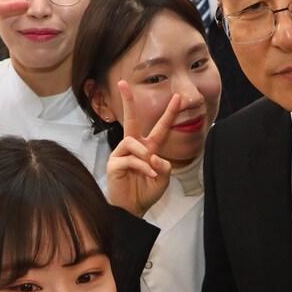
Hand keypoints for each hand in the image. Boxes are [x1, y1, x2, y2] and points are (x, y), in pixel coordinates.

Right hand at [106, 86, 181, 217]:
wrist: (133, 209)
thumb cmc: (146, 192)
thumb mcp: (163, 179)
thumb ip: (164, 166)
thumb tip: (153, 157)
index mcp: (149, 148)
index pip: (160, 128)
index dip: (169, 113)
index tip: (177, 98)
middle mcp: (134, 147)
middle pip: (131, 120)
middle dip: (127, 101)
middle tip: (122, 83)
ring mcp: (122, 154)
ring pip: (133, 142)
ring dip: (146, 156)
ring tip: (151, 171)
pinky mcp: (114, 163)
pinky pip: (130, 158)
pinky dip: (142, 167)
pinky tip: (147, 175)